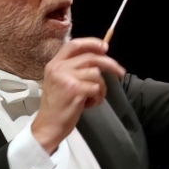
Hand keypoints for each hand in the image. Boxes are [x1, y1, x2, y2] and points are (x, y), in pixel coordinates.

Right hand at [31, 38, 125, 153]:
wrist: (48, 125)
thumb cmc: (57, 105)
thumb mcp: (60, 81)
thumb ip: (74, 68)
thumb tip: (99, 57)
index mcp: (54, 64)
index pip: (74, 44)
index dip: (91, 43)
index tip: (105, 46)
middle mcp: (59, 68)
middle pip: (91, 57)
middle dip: (110, 64)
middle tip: (120, 72)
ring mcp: (67, 78)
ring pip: (96, 74)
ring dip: (101, 87)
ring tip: (93, 98)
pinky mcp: (75, 90)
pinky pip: (97, 88)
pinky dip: (97, 97)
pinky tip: (88, 104)